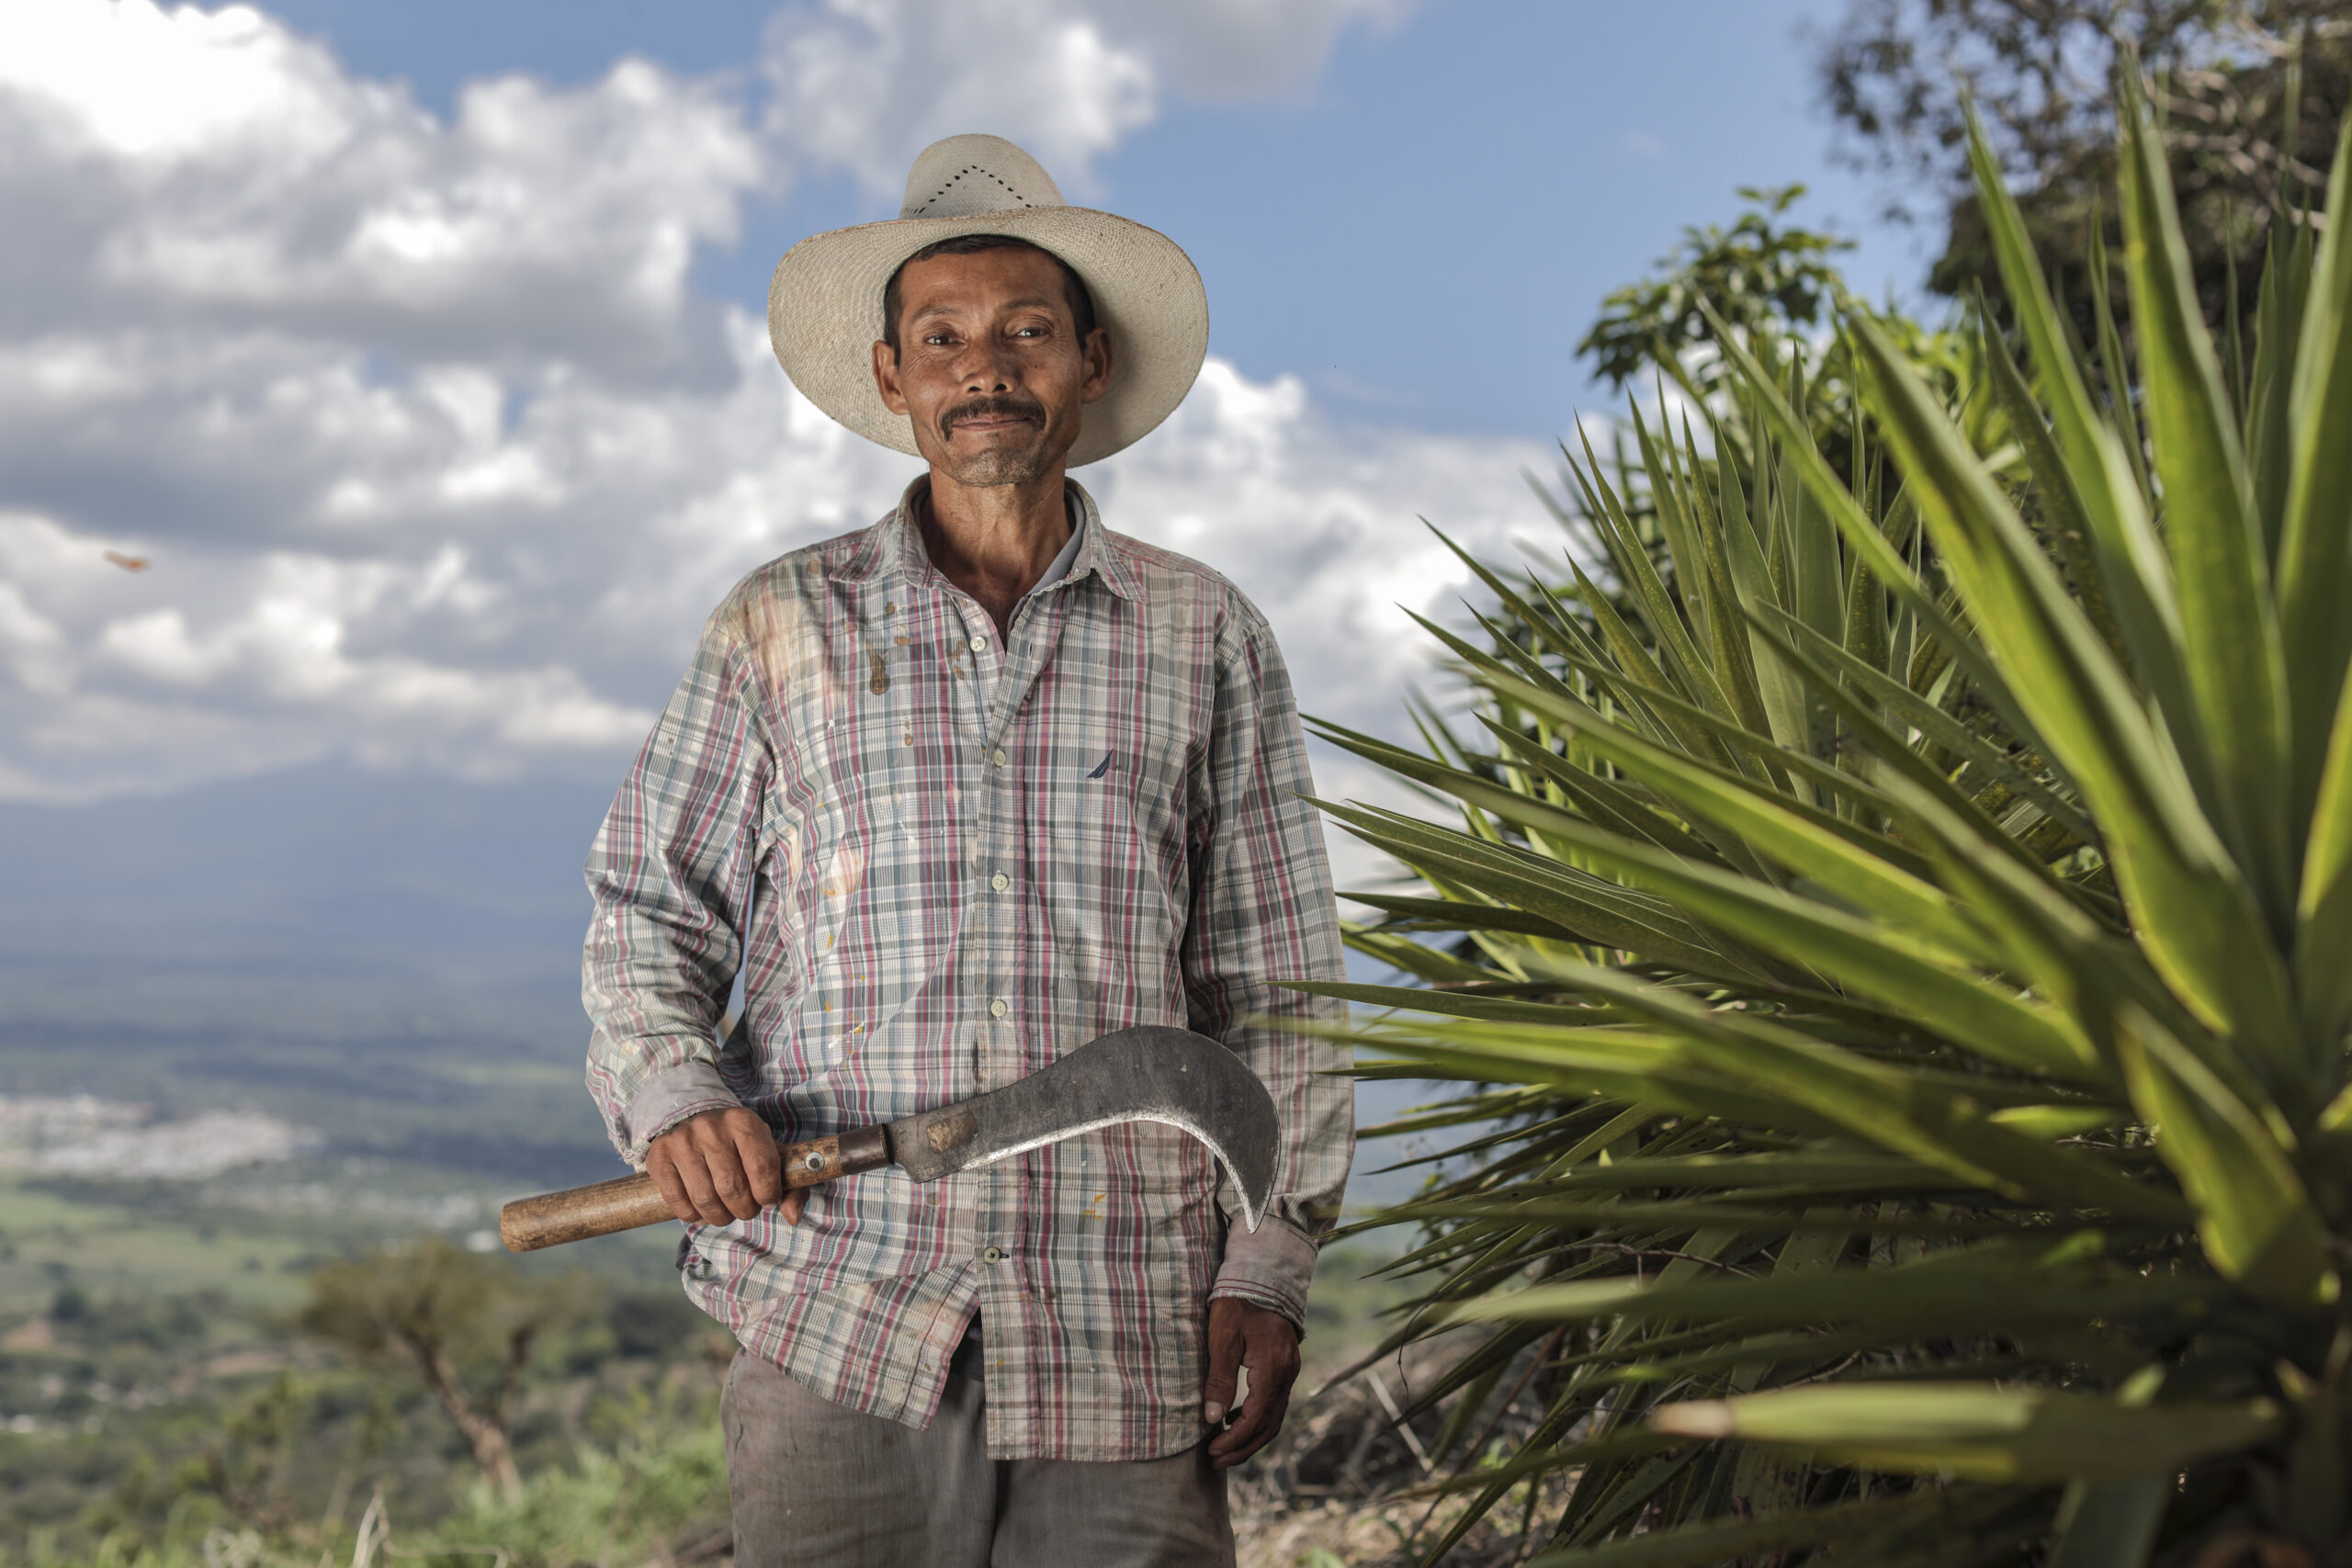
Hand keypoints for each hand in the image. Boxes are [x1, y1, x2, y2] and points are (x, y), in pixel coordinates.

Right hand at [646, 1108, 797, 1226]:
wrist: (691, 1117)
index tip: (767, 1199)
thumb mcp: (768, 1153)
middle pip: (732, 1188)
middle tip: (745, 1207)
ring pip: (705, 1199)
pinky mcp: (659, 1158)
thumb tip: (793, 1216)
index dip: (768, 1193)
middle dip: (744, 1209)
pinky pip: (678, 1203)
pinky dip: (694, 1216)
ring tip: (724, 1210)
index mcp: (743, 1122)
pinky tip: (701, 1208)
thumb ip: (790, 1186)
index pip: (762, 1165)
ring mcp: (681, 1142)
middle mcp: (710, 1128)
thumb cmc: (737, 1144)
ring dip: (720, 1216)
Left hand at [1202, 1296, 1300, 1470]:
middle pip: (1269, 1426)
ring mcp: (1290, 1370)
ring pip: (1275, 1417)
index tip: (1211, 1451)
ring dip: (1250, 1437)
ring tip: (1223, 1447)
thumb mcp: (1222, 1336)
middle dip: (1243, 1448)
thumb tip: (1211, 1417)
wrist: (1264, 1273)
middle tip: (1215, 1461)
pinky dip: (1257, 1418)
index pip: (1256, 1419)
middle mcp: (1287, 1374)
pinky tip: (1235, 1418)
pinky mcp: (1285, 1365)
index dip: (1234, 1440)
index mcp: (1272, 1369)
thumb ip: (1219, 1378)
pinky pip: (1275, 1403)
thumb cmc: (1239, 1301)